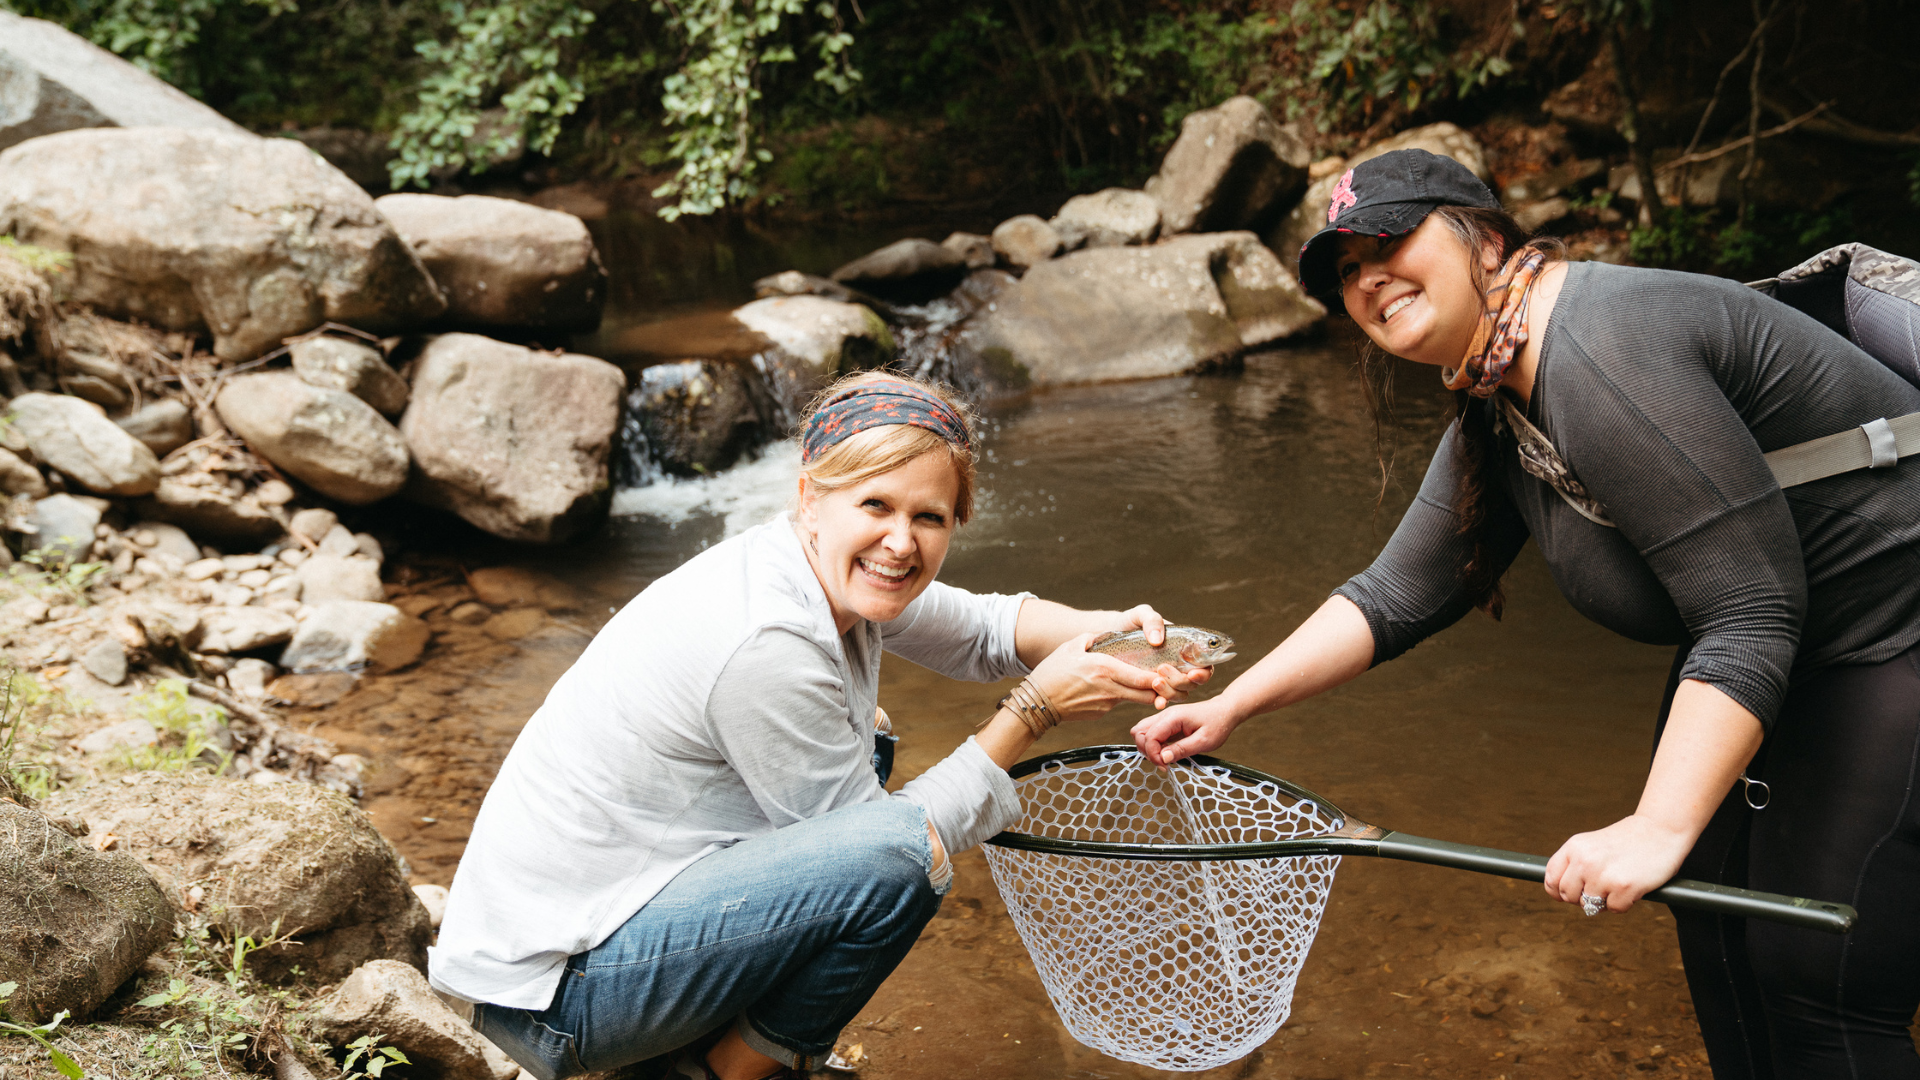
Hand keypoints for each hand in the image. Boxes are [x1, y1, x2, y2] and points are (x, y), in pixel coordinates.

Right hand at [1027, 633, 1162, 722]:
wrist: (1037, 702)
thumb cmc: (1052, 672)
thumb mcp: (1072, 646)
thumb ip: (1093, 637)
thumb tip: (1105, 634)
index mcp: (1105, 669)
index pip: (1142, 678)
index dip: (1159, 679)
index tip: (1166, 673)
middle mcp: (1110, 689)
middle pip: (1146, 695)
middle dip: (1158, 690)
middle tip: (1165, 682)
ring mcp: (1106, 704)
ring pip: (1132, 699)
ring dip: (1139, 692)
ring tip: (1141, 683)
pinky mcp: (1100, 713)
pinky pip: (1116, 703)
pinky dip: (1119, 696)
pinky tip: (1109, 689)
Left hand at [1110, 604, 1210, 706]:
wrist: (1110, 635)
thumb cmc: (1130, 623)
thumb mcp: (1141, 615)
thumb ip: (1152, 620)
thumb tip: (1157, 640)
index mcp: (1185, 648)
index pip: (1205, 665)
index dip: (1204, 673)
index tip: (1192, 673)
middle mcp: (1180, 665)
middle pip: (1193, 683)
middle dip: (1181, 680)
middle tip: (1162, 668)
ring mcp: (1167, 678)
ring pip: (1181, 694)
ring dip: (1171, 691)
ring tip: (1154, 681)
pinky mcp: (1153, 687)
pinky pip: (1163, 700)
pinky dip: (1162, 702)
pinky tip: (1156, 702)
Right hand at [1130, 696, 1241, 766]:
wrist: (1225, 711)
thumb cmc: (1217, 724)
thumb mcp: (1204, 741)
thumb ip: (1182, 749)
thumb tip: (1163, 759)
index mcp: (1173, 717)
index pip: (1149, 737)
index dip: (1153, 754)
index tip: (1166, 766)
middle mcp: (1164, 715)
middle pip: (1138, 732)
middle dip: (1146, 751)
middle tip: (1164, 763)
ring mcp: (1164, 718)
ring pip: (1141, 732)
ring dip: (1147, 748)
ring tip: (1164, 758)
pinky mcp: (1166, 722)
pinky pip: (1150, 733)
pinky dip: (1153, 745)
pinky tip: (1167, 752)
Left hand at [1543, 814, 1694, 913]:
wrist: (1661, 830)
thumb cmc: (1627, 840)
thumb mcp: (1591, 844)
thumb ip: (1574, 864)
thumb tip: (1560, 893)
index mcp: (1573, 848)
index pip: (1550, 879)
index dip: (1558, 891)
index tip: (1571, 894)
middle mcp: (1584, 861)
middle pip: (1568, 896)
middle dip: (1583, 898)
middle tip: (1601, 888)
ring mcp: (1603, 875)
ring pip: (1591, 906)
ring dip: (1606, 900)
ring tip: (1619, 882)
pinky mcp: (1624, 887)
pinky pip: (1615, 909)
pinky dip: (1625, 902)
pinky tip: (1632, 885)